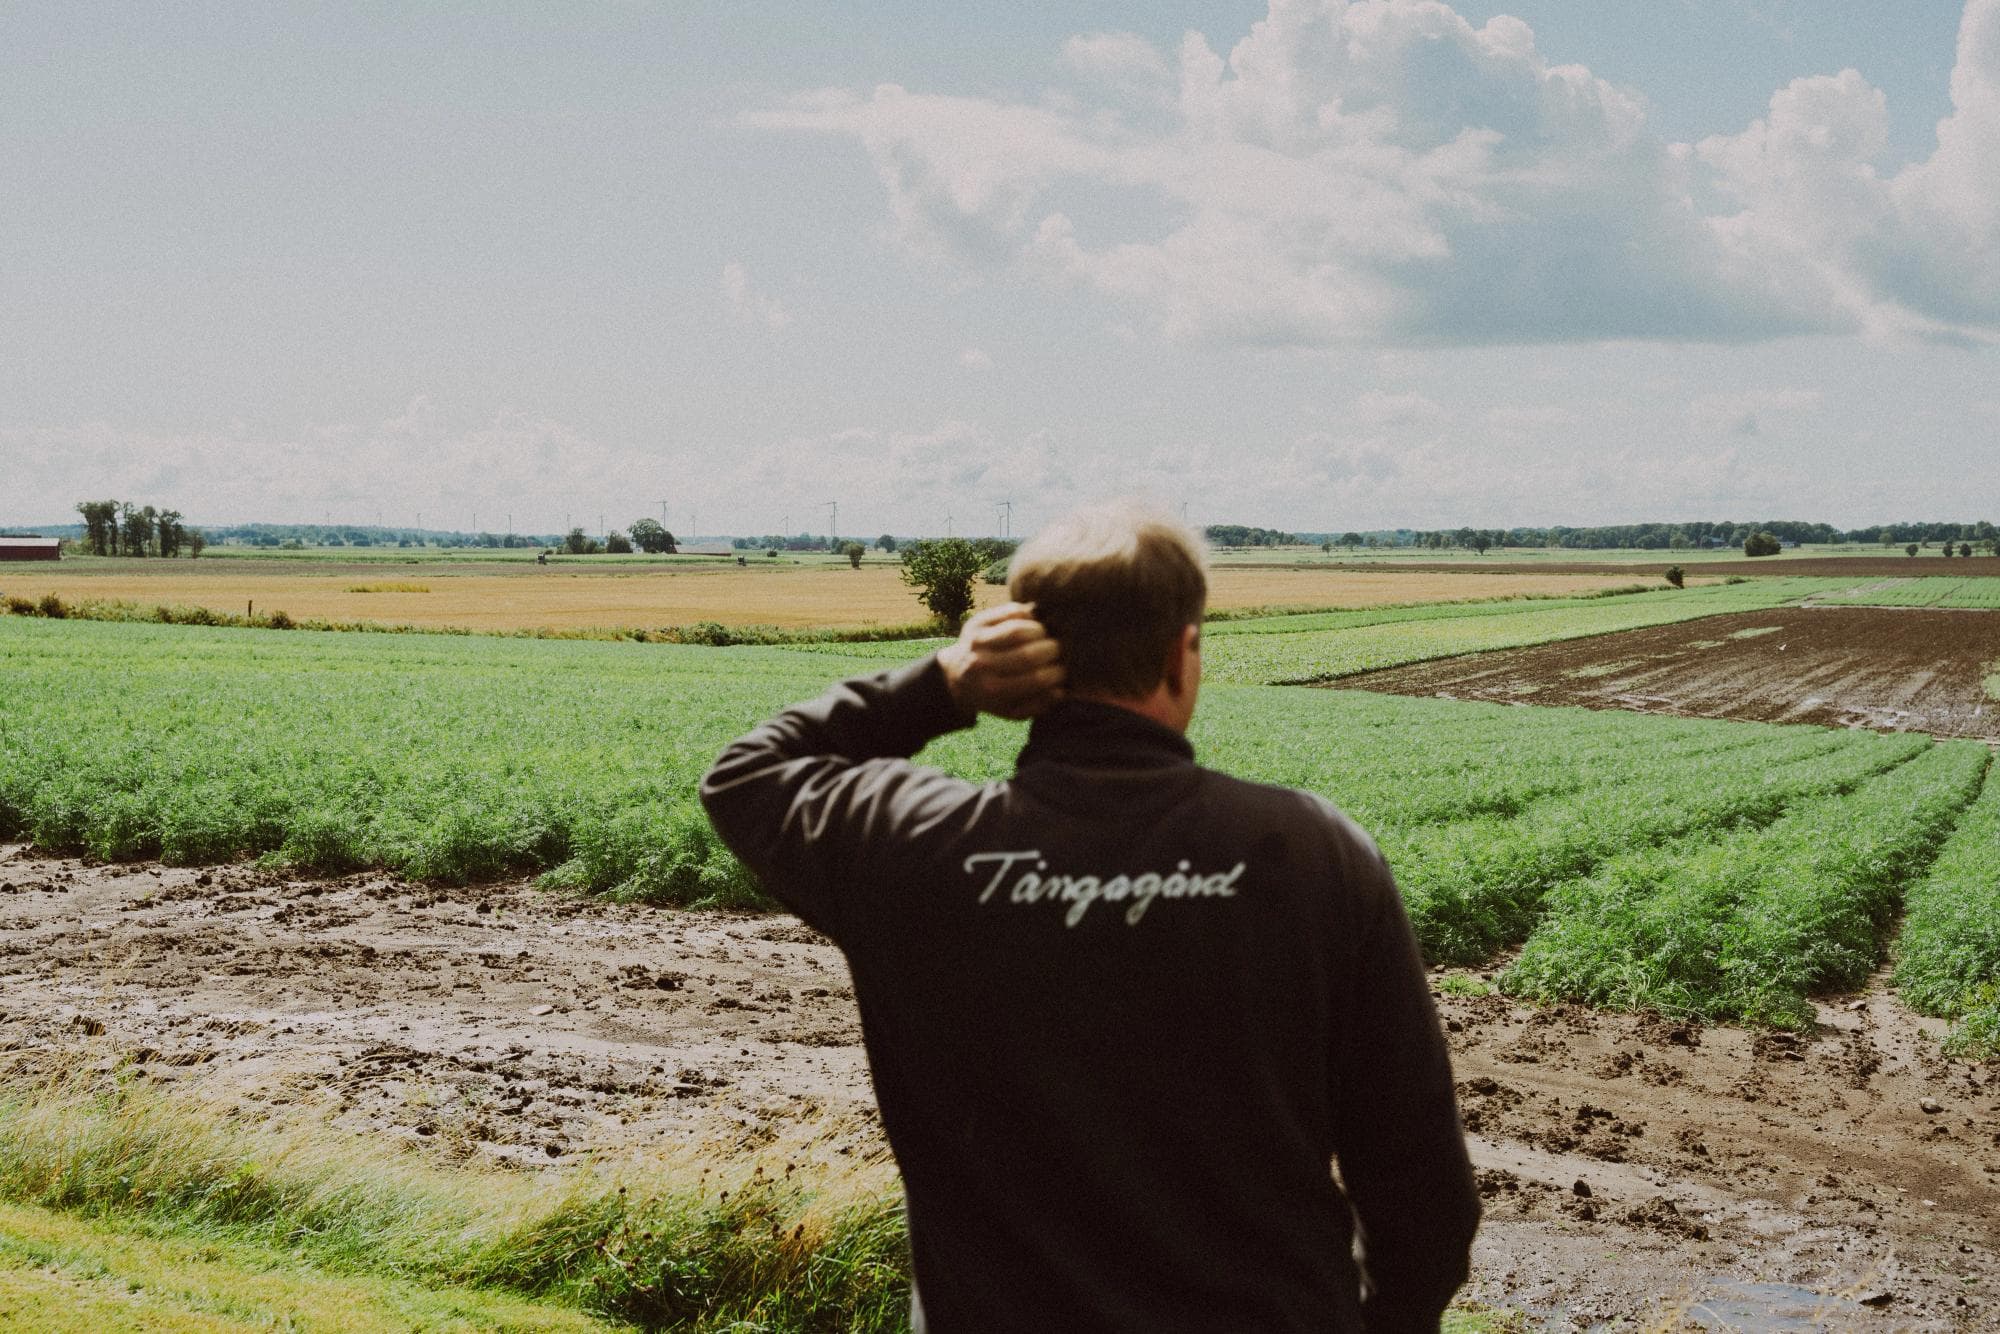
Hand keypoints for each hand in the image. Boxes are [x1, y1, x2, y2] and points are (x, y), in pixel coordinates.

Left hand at [939, 602, 1064, 719]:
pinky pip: (1010, 612)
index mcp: (994, 690)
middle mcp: (982, 666)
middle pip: (1028, 655)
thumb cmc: (994, 695)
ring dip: (1042, 631)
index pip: (1035, 679)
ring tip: (1048, 636)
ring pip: (1018, 631)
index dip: (1057, 673)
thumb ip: (1038, 705)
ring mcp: (977, 641)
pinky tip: (1034, 623)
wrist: (957, 676)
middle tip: (1060, 651)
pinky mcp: (977, 622)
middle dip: (1052, 651)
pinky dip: (1028, 615)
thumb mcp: (1013, 710)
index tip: (1065, 671)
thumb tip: (1061, 691)